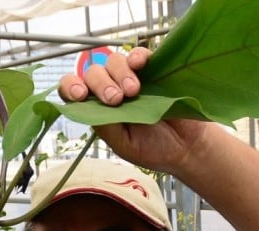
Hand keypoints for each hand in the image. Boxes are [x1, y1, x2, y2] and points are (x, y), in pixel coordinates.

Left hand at [57, 47, 208, 174]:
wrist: (187, 148)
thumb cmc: (154, 149)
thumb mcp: (123, 144)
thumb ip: (105, 124)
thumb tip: (88, 104)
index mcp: (99, 109)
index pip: (74, 91)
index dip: (71, 87)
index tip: (81, 95)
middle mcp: (111, 89)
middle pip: (93, 73)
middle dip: (101, 83)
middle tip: (116, 99)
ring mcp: (132, 78)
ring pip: (114, 61)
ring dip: (120, 73)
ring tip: (135, 91)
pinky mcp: (153, 70)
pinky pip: (139, 54)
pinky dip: (137, 55)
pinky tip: (140, 64)